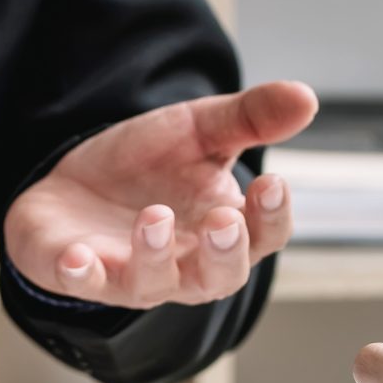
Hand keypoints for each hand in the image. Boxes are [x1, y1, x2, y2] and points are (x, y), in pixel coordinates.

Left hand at [2, 82, 318, 307]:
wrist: (75, 183)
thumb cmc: (149, 166)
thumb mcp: (198, 130)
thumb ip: (249, 118)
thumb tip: (306, 97)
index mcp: (223, 228)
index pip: (265, 236)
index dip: (272, 216)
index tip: (271, 182)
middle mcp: (186, 263)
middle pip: (220, 278)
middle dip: (224, 253)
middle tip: (223, 221)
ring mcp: (132, 274)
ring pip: (153, 285)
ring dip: (155, 256)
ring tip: (154, 217)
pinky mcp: (82, 273)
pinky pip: (83, 284)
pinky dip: (81, 275)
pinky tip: (76, 257)